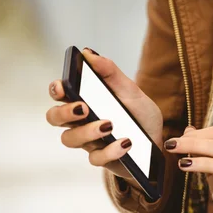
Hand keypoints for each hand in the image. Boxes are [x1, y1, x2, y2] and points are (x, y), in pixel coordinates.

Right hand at [45, 48, 162, 178]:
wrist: (158, 142)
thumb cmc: (140, 115)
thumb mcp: (131, 92)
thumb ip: (111, 73)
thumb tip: (89, 53)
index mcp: (84, 100)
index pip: (59, 93)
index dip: (56, 89)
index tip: (63, 87)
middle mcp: (80, 121)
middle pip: (54, 117)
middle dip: (64, 112)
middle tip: (84, 108)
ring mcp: (88, 141)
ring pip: (70, 139)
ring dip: (87, 131)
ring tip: (109, 124)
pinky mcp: (102, 159)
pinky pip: (96, 158)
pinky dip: (111, 150)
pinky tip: (126, 142)